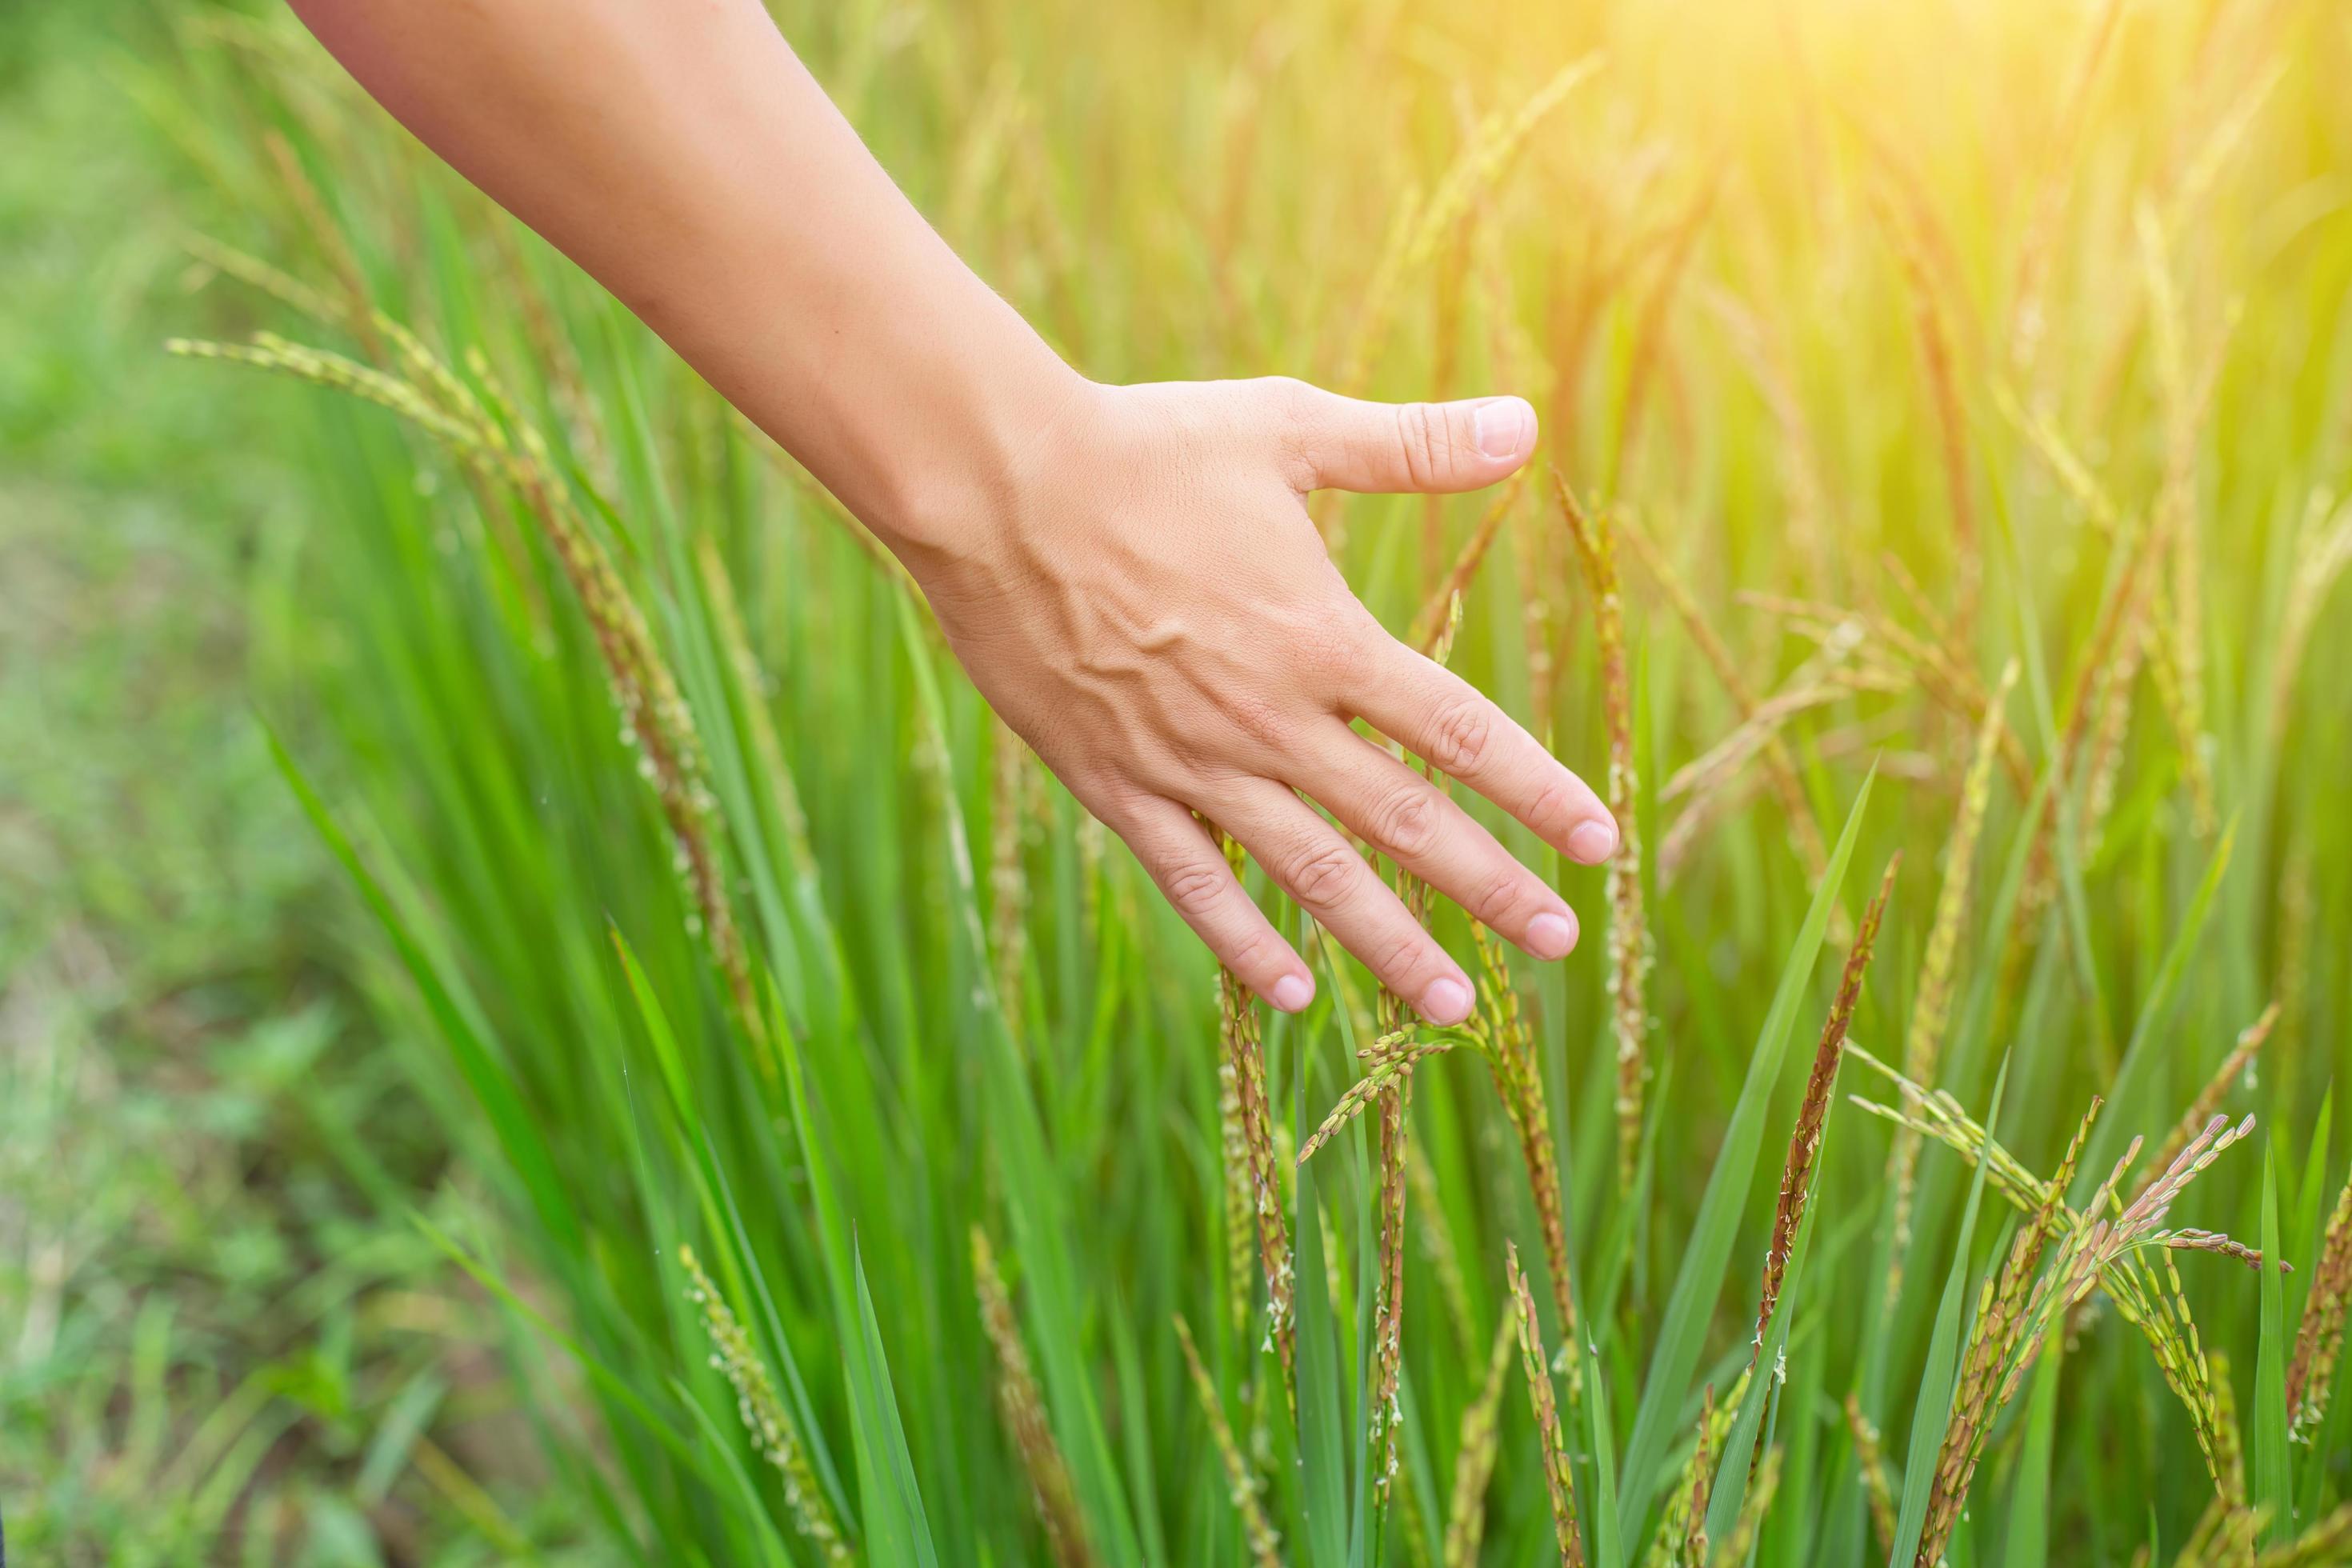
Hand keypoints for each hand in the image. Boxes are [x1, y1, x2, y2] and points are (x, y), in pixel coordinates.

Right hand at [909, 375, 1619, 1025]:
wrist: (993, 490)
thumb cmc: (1142, 448)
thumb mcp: (1286, 427)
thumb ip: (1411, 444)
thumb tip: (1527, 423)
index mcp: (1324, 637)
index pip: (1461, 732)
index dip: (1538, 791)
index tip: (1600, 844)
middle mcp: (1272, 717)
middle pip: (1406, 822)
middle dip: (1492, 888)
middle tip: (1560, 945)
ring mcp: (1193, 763)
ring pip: (1312, 875)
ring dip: (1389, 943)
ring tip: (1451, 1005)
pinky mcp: (1119, 785)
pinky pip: (1195, 882)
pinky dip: (1246, 943)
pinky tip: (1295, 992)